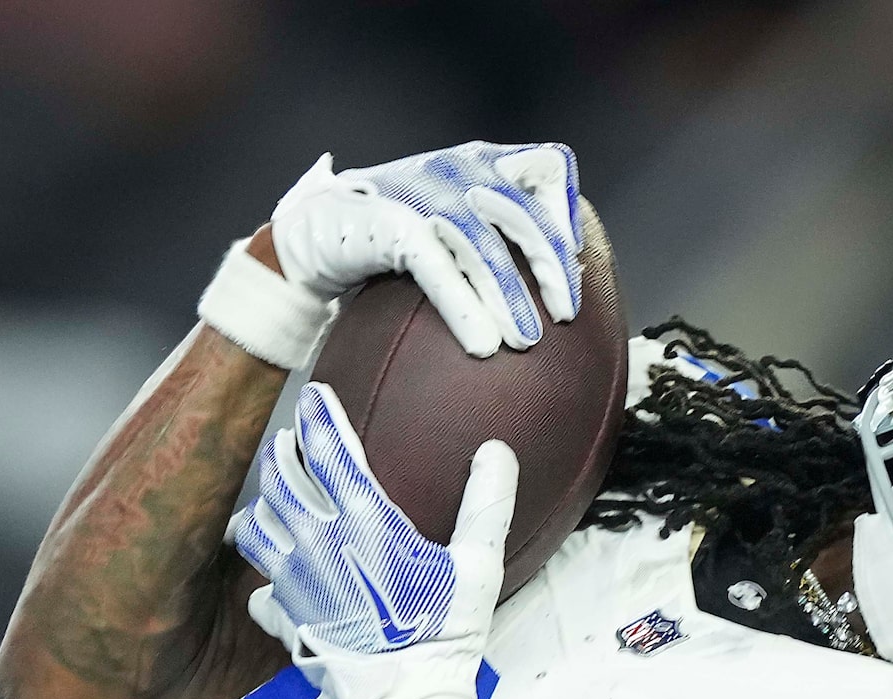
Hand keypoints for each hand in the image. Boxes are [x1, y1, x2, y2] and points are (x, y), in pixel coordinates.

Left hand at [228, 384, 514, 698]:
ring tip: (270, 493)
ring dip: (262, 502)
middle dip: (281, 451)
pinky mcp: (285, 617)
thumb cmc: (442, 636)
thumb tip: (496, 452)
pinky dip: (262, 570)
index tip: (313, 394)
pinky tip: (272, 571)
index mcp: (363, 522)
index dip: (318, 415)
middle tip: (286, 437)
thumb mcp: (477, 568)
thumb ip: (486, 505)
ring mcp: (293, 583)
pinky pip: (259, 584)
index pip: (329, 449)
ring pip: (256, 526)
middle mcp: (317, 545)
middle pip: (280, 480)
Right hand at [270, 142, 580, 356]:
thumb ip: (494, 234)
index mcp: (481, 160)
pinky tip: (482, 343)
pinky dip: (464, 307)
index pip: (548, 169)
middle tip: (566, 314)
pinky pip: (439, 268)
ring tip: (526, 340)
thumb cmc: (392, 235)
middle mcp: (459, 167)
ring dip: (510, 297)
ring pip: (485, 246)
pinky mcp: (394, 223)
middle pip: (525, 213)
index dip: (566, 214)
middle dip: (551, 267)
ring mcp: (424, 192)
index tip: (576, 264)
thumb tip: (554, 283)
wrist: (316, 232)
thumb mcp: (451, 222)